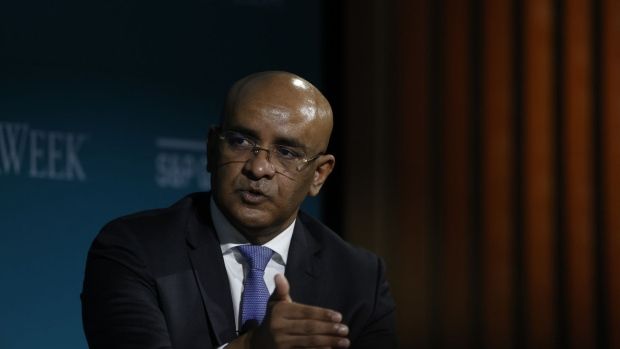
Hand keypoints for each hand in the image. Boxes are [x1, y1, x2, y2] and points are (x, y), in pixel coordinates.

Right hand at [230, 274, 349, 348]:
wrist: (258, 343)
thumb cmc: (273, 318)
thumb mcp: (275, 303)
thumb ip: (281, 290)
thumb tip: (279, 275)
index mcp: (280, 312)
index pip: (305, 312)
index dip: (322, 314)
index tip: (339, 316)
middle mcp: (279, 327)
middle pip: (309, 328)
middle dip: (329, 329)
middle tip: (345, 329)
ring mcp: (282, 343)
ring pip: (309, 342)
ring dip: (329, 342)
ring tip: (345, 342)